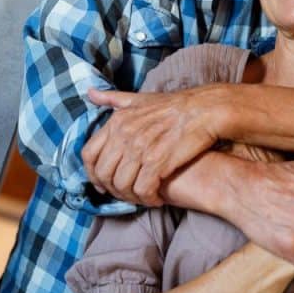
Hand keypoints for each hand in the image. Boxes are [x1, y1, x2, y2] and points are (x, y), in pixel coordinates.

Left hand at [82, 87, 225, 205]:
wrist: (205, 111)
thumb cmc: (175, 106)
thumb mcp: (140, 98)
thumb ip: (114, 99)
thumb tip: (90, 93)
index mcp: (117, 121)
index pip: (89, 154)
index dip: (92, 174)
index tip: (103, 184)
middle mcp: (124, 135)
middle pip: (104, 174)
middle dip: (112, 190)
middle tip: (126, 194)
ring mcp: (140, 149)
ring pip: (121, 185)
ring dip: (131, 197)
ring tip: (143, 198)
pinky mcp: (158, 162)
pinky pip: (143, 190)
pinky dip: (148, 199)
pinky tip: (156, 199)